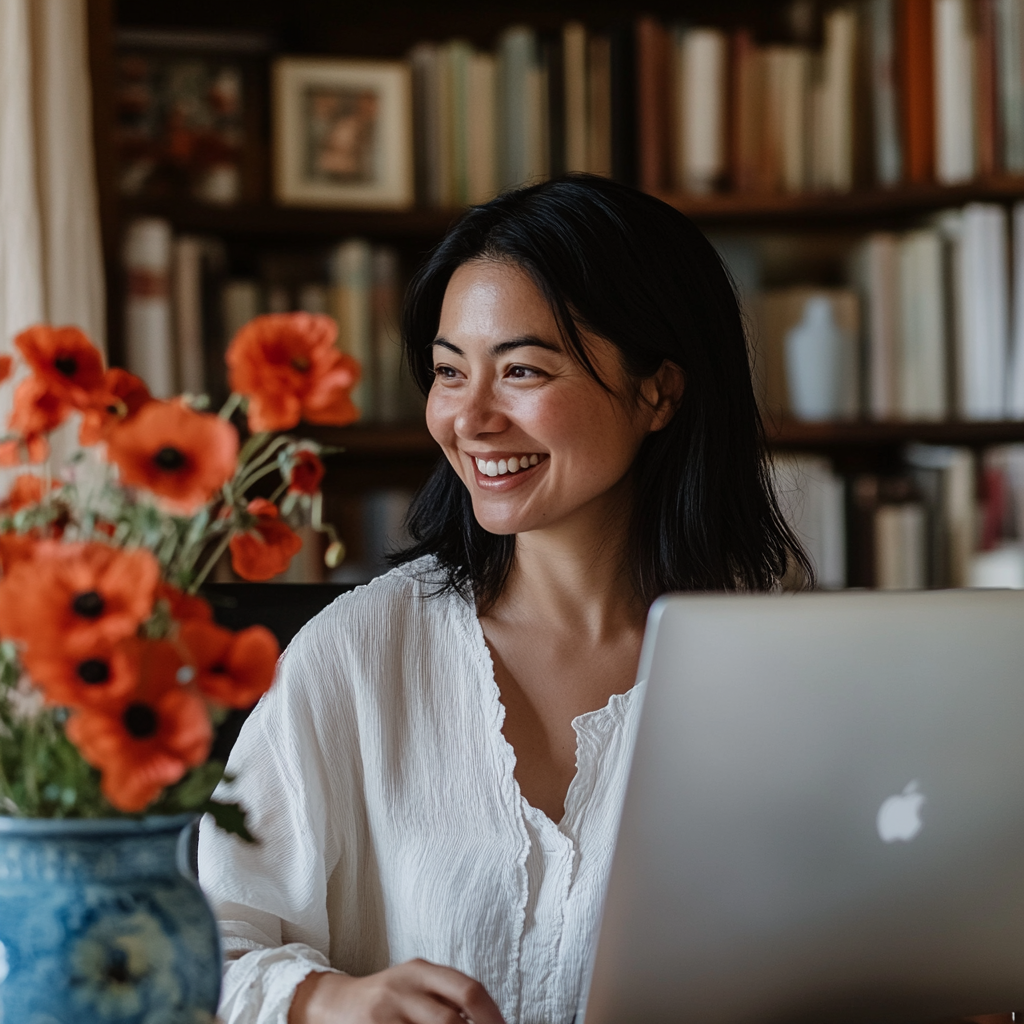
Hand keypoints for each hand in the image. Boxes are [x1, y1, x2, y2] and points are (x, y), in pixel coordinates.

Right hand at [288, 958, 506, 1023]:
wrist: (334, 1004)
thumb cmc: (386, 998)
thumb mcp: (415, 985)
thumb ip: (447, 998)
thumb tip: (491, 1019)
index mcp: (421, 970)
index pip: (467, 989)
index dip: (492, 1015)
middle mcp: (403, 988)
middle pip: (449, 1020)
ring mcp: (384, 1013)